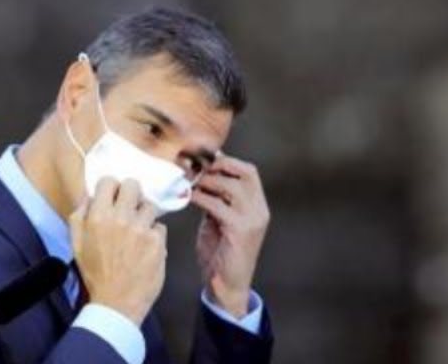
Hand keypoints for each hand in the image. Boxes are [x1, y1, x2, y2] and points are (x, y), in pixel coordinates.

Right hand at [69, 177, 166, 324]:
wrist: (116, 303)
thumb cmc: (95, 274)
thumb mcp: (76, 244)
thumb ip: (80, 215)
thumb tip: (91, 196)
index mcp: (98, 216)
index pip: (109, 181)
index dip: (111, 189)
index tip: (113, 197)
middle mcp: (121, 218)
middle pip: (133, 185)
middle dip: (131, 195)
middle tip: (129, 208)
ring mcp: (142, 229)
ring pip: (150, 205)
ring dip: (145, 215)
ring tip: (140, 229)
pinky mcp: (158, 242)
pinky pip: (160, 226)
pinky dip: (154, 234)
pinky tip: (147, 247)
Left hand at [192, 153, 269, 317]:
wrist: (225, 287)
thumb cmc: (220, 254)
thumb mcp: (219, 220)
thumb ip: (216, 198)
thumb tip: (200, 174)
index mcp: (257, 206)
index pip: (249, 171)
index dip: (226, 161)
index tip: (203, 160)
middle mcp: (259, 210)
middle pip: (244, 173)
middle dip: (218, 167)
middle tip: (195, 169)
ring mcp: (253, 220)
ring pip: (232, 186)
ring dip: (207, 181)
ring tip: (189, 183)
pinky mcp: (240, 230)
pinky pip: (218, 205)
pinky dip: (201, 198)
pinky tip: (188, 198)